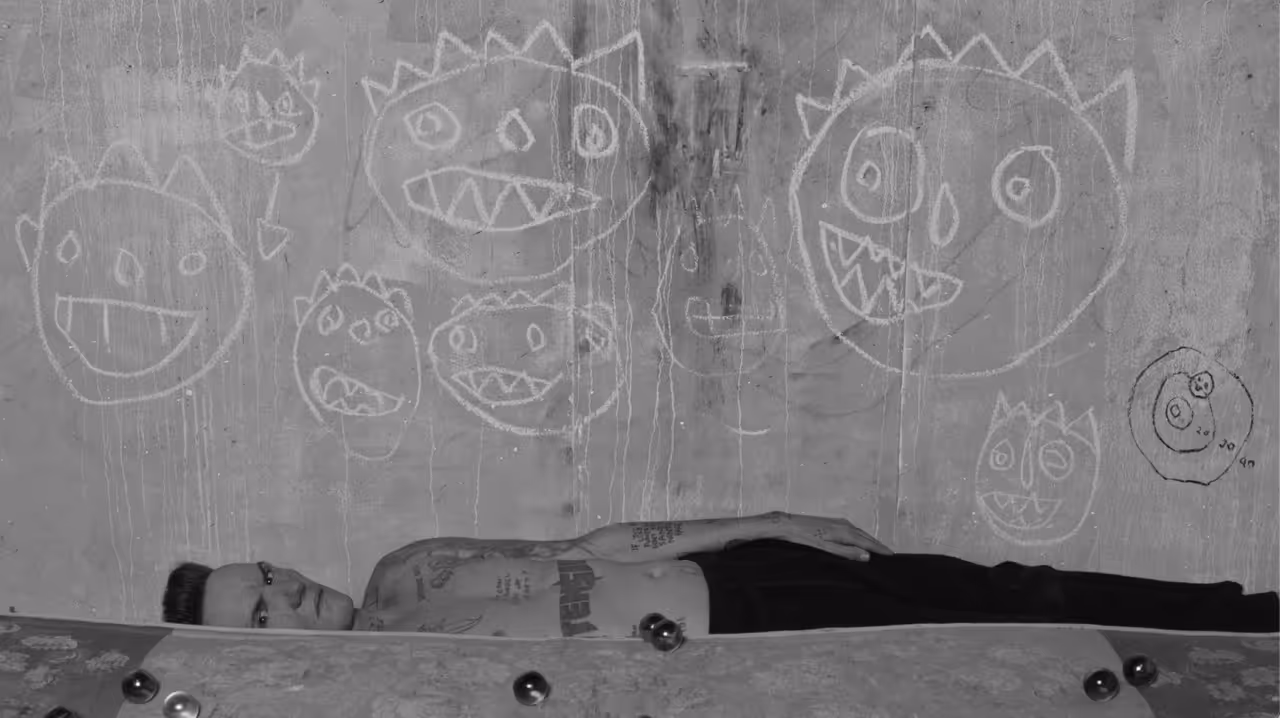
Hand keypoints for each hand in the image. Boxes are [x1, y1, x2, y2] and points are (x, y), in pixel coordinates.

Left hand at [774, 512, 893, 560]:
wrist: (789, 525)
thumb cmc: (804, 537)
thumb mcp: (826, 549)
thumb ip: (846, 553)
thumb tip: (866, 556)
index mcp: (845, 532)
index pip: (867, 543)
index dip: (879, 550)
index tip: (891, 555)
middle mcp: (844, 525)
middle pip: (866, 537)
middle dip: (877, 545)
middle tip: (889, 554)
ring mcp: (839, 522)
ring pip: (859, 533)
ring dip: (869, 540)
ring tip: (878, 548)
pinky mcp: (833, 522)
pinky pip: (853, 530)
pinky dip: (860, 536)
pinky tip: (859, 540)